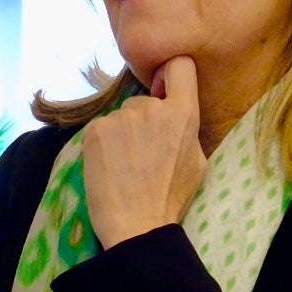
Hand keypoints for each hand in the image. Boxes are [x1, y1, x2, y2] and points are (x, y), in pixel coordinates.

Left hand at [81, 55, 205, 245]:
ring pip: (121, 117)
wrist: (136, 226)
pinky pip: (101, 129)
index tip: (164, 87)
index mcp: (183, 113)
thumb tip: (176, 115)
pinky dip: (103, 146)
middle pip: (145, 101)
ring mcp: (121, 117)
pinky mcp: (95, 129)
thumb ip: (186, 130)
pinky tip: (108, 168)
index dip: (171, 73)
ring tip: (124, 166)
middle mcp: (152, 107)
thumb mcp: (197, 162)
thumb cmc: (170, 199)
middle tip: (143, 155)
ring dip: (121, 135)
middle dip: (144, 122)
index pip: (180, 65)